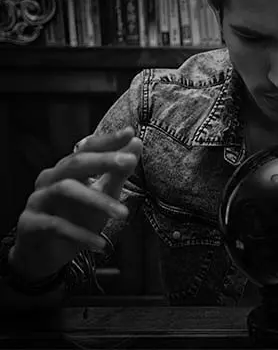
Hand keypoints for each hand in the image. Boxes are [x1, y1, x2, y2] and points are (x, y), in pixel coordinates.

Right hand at [9, 127, 141, 281]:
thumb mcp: (101, 194)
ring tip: (123, 214)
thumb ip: (117, 172)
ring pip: (66, 190)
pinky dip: (81, 235)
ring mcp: (37, 200)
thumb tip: (136, 143)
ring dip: (97, 201)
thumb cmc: (75, 218)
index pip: (87, 149)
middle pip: (75, 164)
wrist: (43, 254)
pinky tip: (100, 245)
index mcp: (66, 170)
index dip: (107, 141)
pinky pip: (56, 226)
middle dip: (103, 160)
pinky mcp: (30, 224)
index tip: (130, 133)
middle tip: (130, 161)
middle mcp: (49, 180)